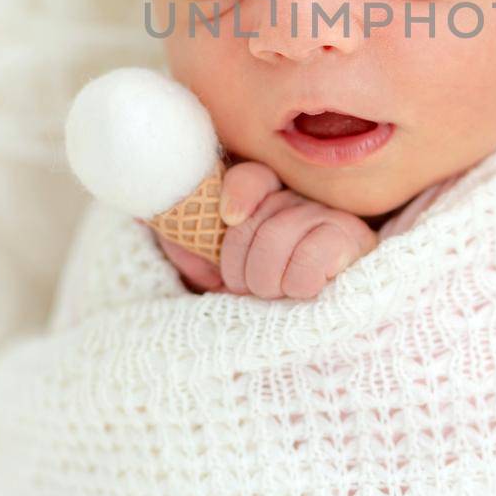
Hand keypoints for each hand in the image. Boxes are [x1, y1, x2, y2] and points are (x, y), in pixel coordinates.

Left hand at [145, 161, 375, 298]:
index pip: (252, 176)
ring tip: (272, 293)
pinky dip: (299, 282)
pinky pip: (314, 256)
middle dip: (243, 263)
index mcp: (266, 196)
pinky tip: (303, 290)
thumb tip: (143, 213)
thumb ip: (187, 238)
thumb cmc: (261, 285)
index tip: (228, 217)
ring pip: (283, 235)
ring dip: (268, 278)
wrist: (313, 318)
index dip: (239, 192)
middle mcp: (297, 198)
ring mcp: (328, 215)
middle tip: (245, 286)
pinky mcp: (352, 241)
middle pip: (261, 217)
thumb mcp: (219, 263)